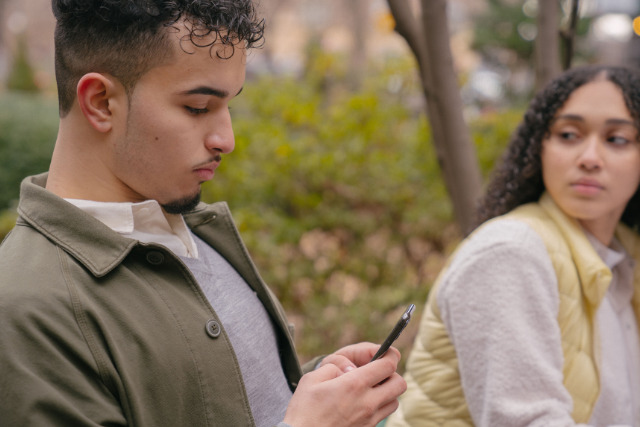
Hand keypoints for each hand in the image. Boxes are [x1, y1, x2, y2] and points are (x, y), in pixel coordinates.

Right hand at [283, 344, 405, 426]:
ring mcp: (369, 420)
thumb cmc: (304, 411)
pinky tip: (362, 404)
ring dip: (387, 392)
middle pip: (400, 383)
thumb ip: (333, 367)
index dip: (389, 355)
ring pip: (395, 401)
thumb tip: (348, 369)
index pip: (388, 365)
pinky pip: (383, 416)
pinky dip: (379, 407)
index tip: (384, 352)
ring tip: (370, 389)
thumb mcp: (311, 379)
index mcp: (354, 384)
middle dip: (392, 374)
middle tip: (377, 372)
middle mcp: (367, 403)